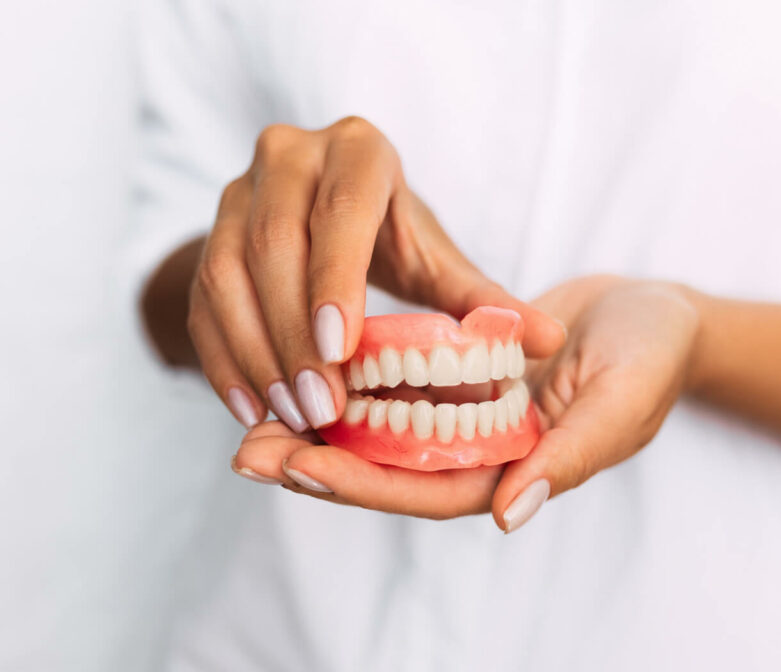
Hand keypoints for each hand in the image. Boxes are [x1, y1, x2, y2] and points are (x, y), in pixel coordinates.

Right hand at [187, 117, 564, 431]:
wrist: (326, 222)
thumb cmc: (393, 238)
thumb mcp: (437, 260)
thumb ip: (483, 300)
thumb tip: (550, 341)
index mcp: (358, 152)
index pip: (341, 211)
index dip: (335, 278)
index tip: (342, 350)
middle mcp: (288, 156)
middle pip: (275, 245)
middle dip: (295, 334)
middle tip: (319, 407)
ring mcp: (238, 192)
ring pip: (227, 273)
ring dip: (256, 353)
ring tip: (289, 416)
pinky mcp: (209, 234)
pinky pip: (201, 299)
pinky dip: (222, 359)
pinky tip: (249, 409)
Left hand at [232, 275, 700, 531]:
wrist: (656, 310)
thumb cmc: (652, 353)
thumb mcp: (621, 399)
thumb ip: (572, 455)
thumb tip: (509, 512)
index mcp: (520, 469)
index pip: (431, 491)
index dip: (366, 484)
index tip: (301, 467)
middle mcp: (485, 452)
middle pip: (391, 471)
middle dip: (320, 466)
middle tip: (247, 454)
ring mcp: (470, 417)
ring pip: (384, 435)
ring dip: (321, 430)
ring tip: (252, 422)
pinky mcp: (461, 378)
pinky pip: (399, 389)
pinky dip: (352, 385)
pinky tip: (304, 368)